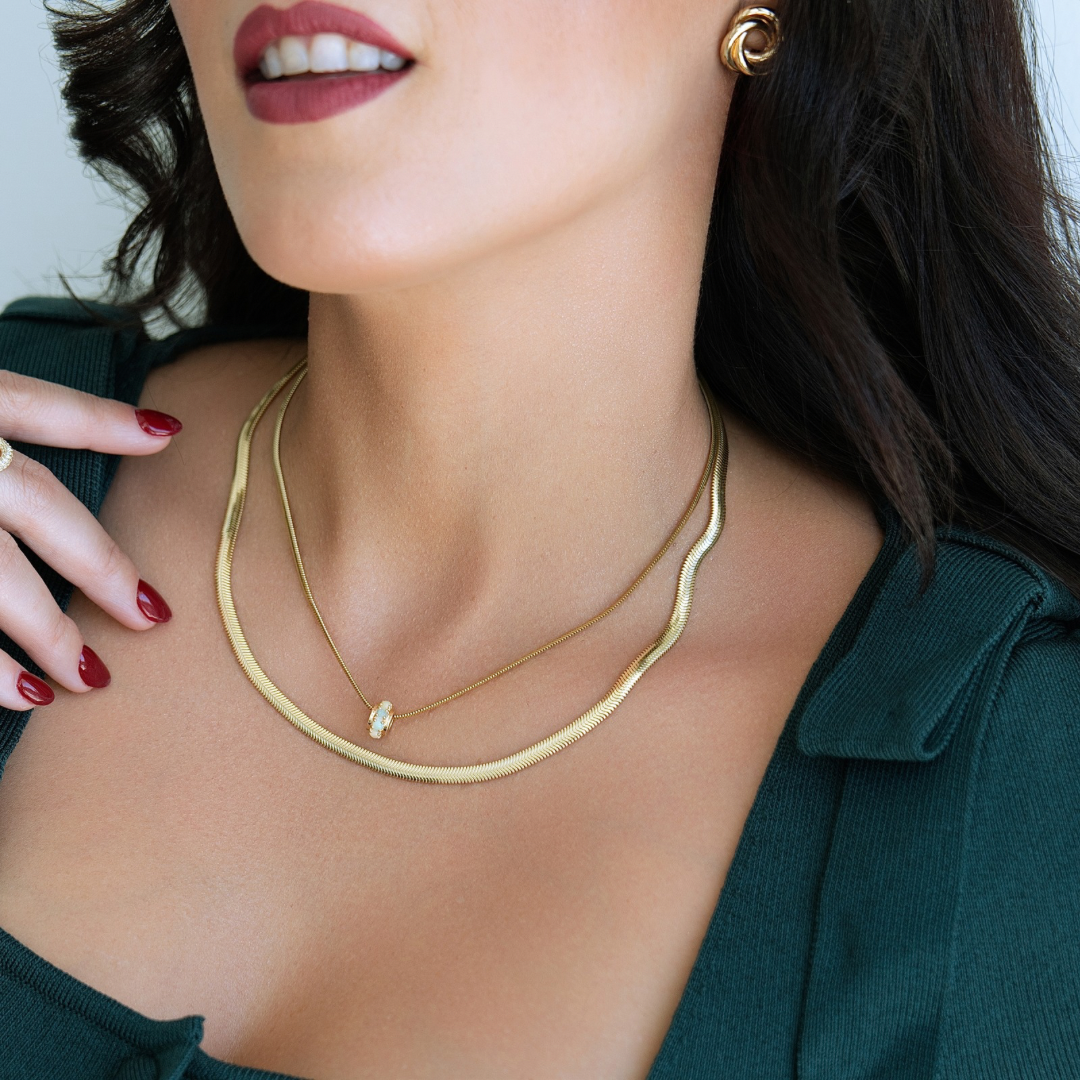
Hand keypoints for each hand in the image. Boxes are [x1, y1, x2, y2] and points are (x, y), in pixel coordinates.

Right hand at [0, 369, 180, 710]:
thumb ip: (5, 413)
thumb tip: (116, 424)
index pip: (40, 409)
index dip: (104, 423)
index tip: (169, 434)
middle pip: (37, 507)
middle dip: (98, 565)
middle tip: (152, 616)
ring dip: (46, 631)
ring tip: (90, 678)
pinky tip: (21, 697)